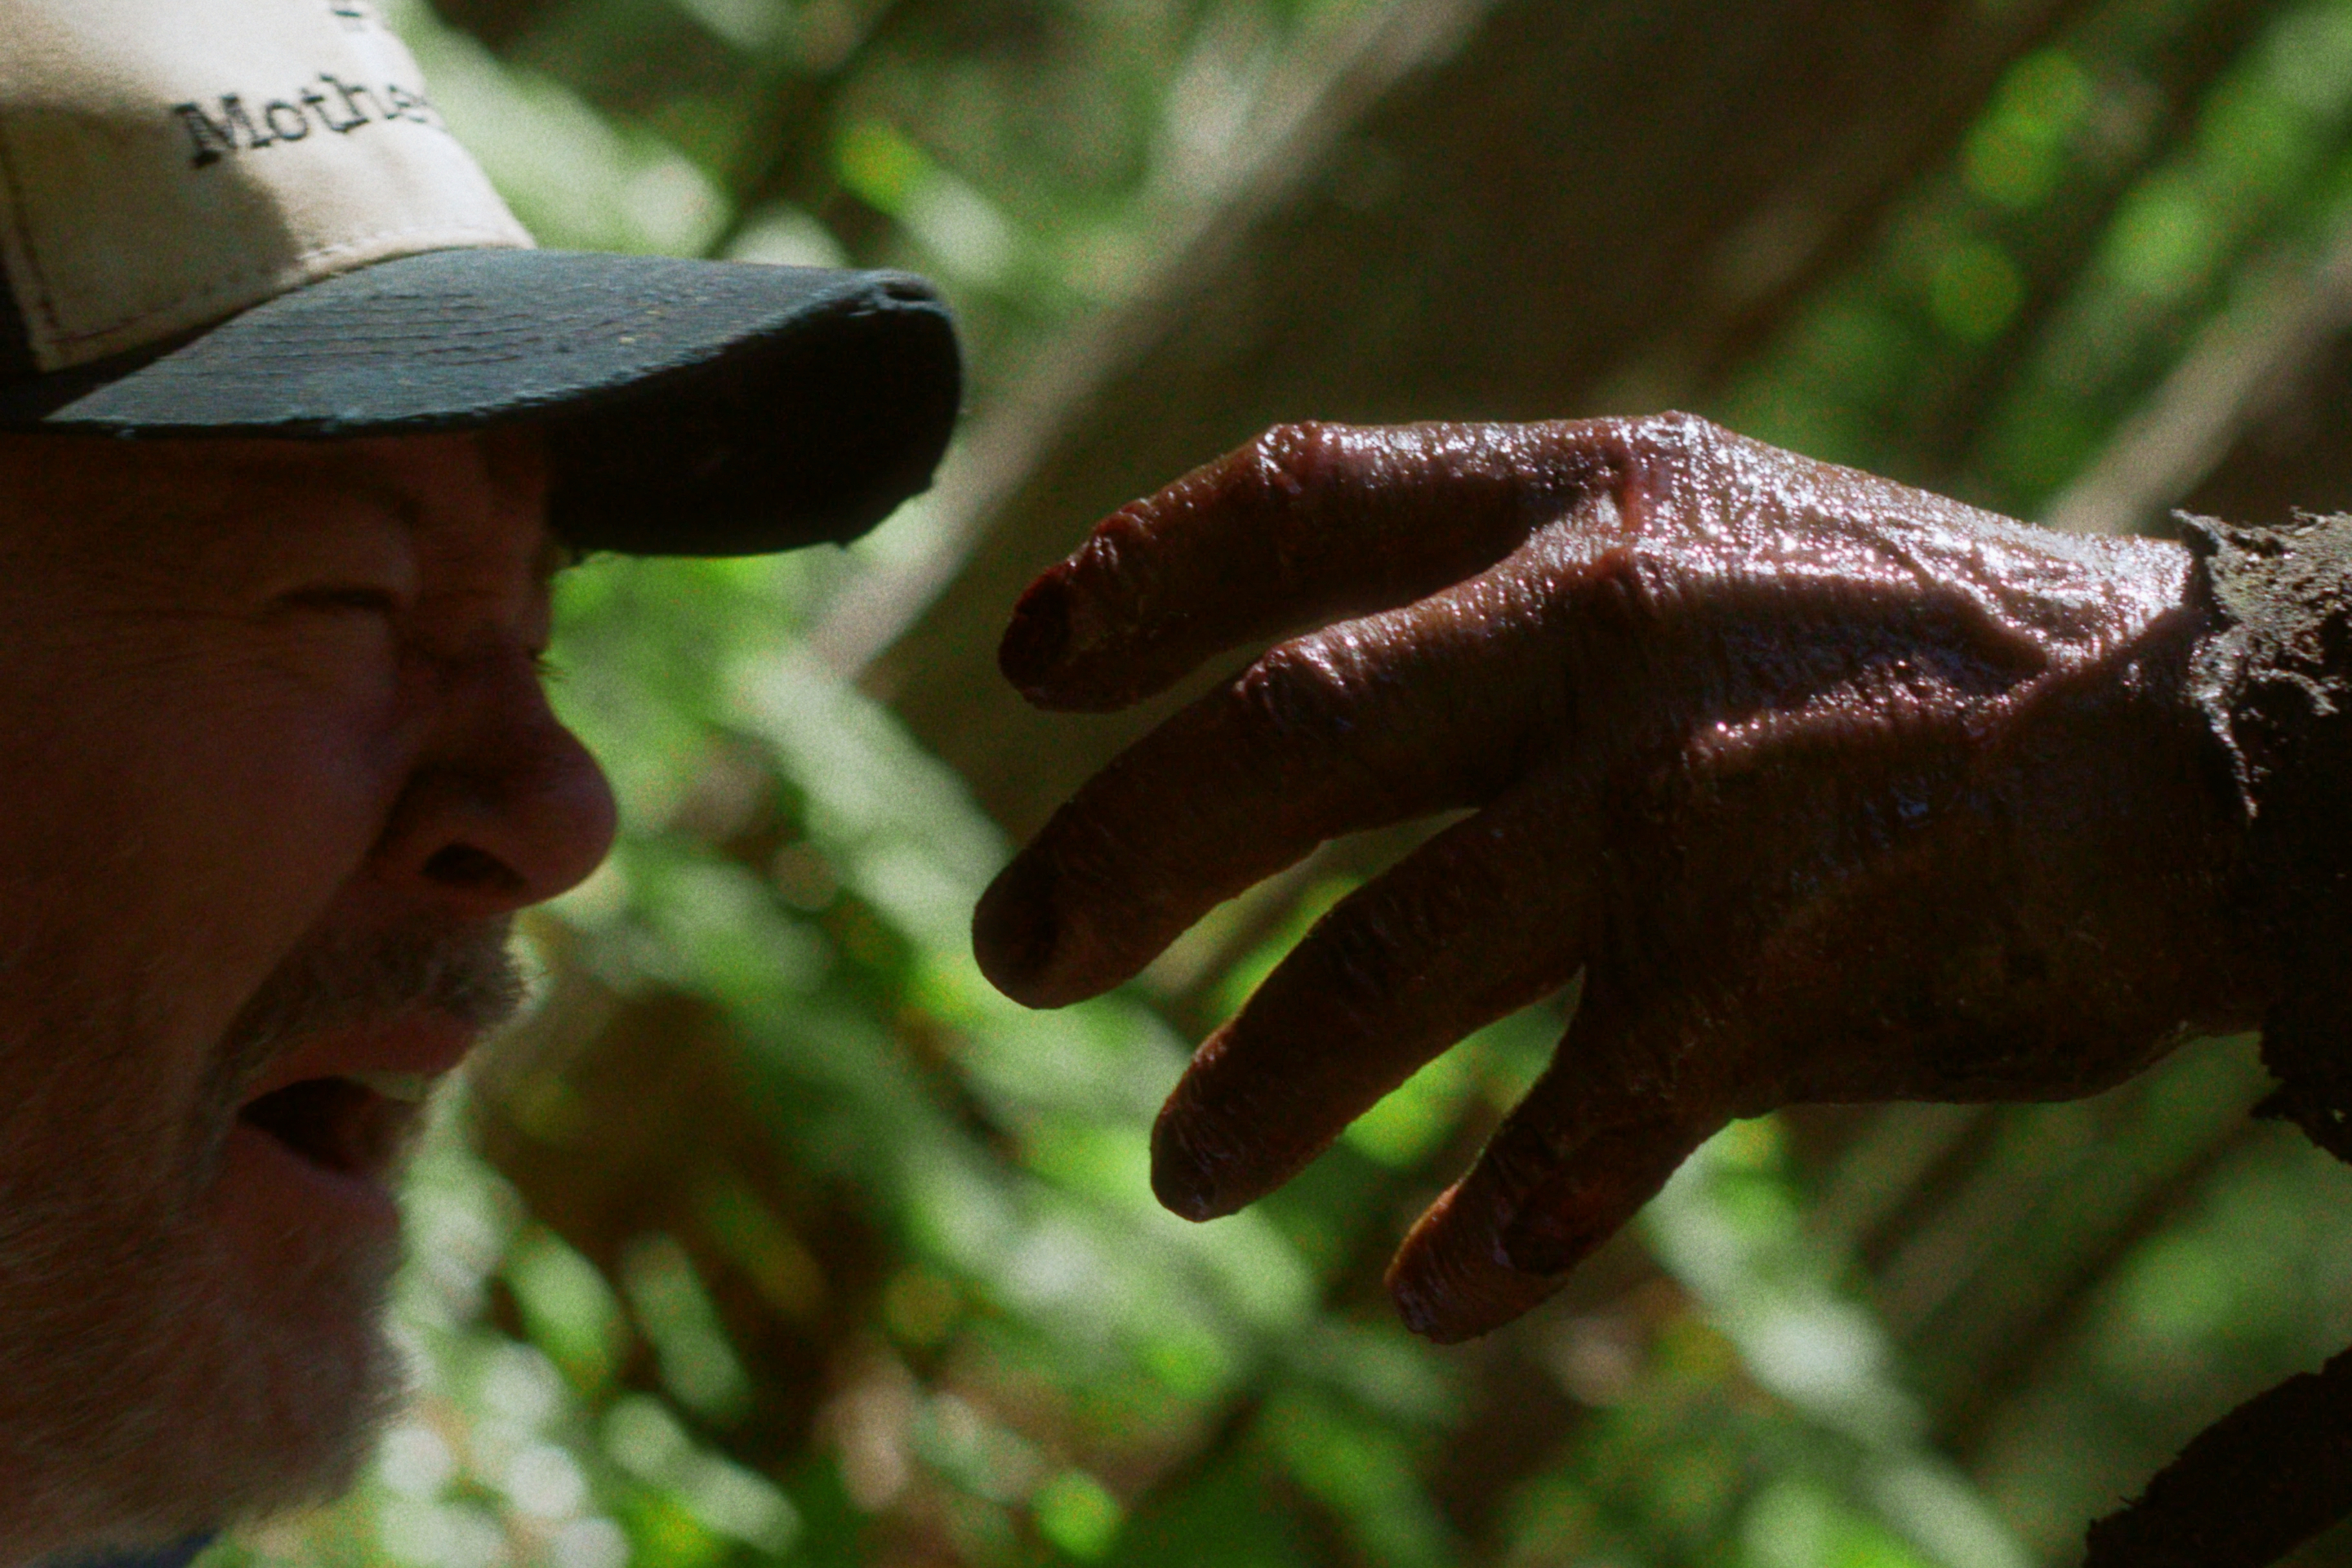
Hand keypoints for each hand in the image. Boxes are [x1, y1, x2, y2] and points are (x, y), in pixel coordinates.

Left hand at [972, 413, 2270, 1341]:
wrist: (2197, 734)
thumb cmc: (1906, 652)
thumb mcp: (1699, 547)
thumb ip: (1511, 618)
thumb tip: (1292, 749)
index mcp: (1580, 497)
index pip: (1303, 497)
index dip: (1142, 572)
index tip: (1027, 664)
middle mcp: (1608, 618)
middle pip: (1287, 734)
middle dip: (1125, 855)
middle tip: (1015, 956)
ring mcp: (1686, 787)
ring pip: (1397, 951)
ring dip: (1266, 1079)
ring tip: (1180, 1165)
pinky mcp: (1778, 957)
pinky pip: (1584, 1117)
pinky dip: (1497, 1217)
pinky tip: (1433, 1290)